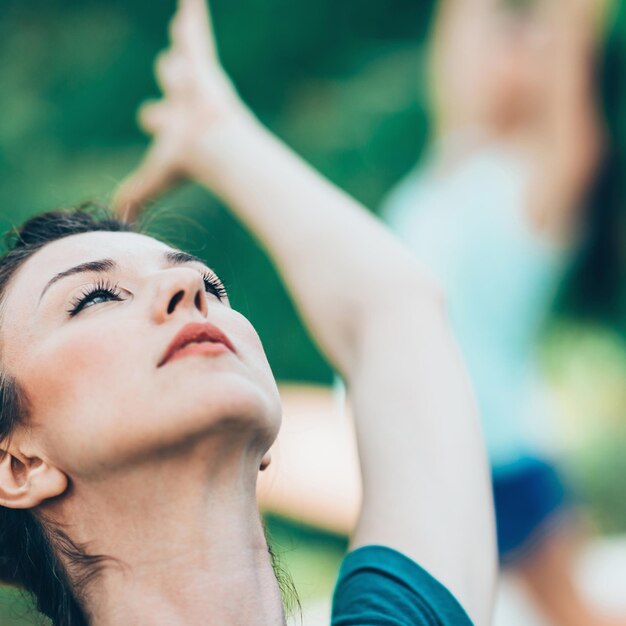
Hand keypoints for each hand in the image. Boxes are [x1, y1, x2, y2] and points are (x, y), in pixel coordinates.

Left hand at [114, 0, 247, 221]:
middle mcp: (187, 102)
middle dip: (173, 77)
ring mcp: (196, 83)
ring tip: (182, 23)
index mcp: (176, 127)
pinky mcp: (203, 64)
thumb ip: (137, 195)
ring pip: (186, 58)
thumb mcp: (153, 178)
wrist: (212, 143)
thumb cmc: (185, 162)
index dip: (155, 118)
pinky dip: (193, 12)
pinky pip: (197, 31)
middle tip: (171, 68)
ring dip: (185, 43)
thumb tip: (122, 221)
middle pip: (174, 85)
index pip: (160, 118)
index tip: (151, 116)